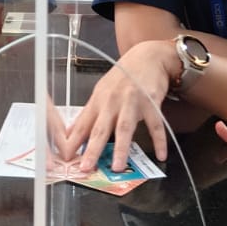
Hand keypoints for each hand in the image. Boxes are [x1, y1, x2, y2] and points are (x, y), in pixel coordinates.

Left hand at [64, 39, 174, 170]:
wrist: (146, 57)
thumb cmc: (122, 77)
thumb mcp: (101, 93)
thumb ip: (88, 115)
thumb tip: (70, 133)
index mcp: (98, 101)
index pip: (82, 125)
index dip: (73, 142)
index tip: (66, 158)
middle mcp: (112, 102)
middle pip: (100, 129)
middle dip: (92, 149)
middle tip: (86, 167)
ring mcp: (132, 102)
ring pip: (125, 128)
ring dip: (121, 148)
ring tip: (117, 166)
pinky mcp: (151, 102)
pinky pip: (155, 124)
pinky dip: (159, 140)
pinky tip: (161, 155)